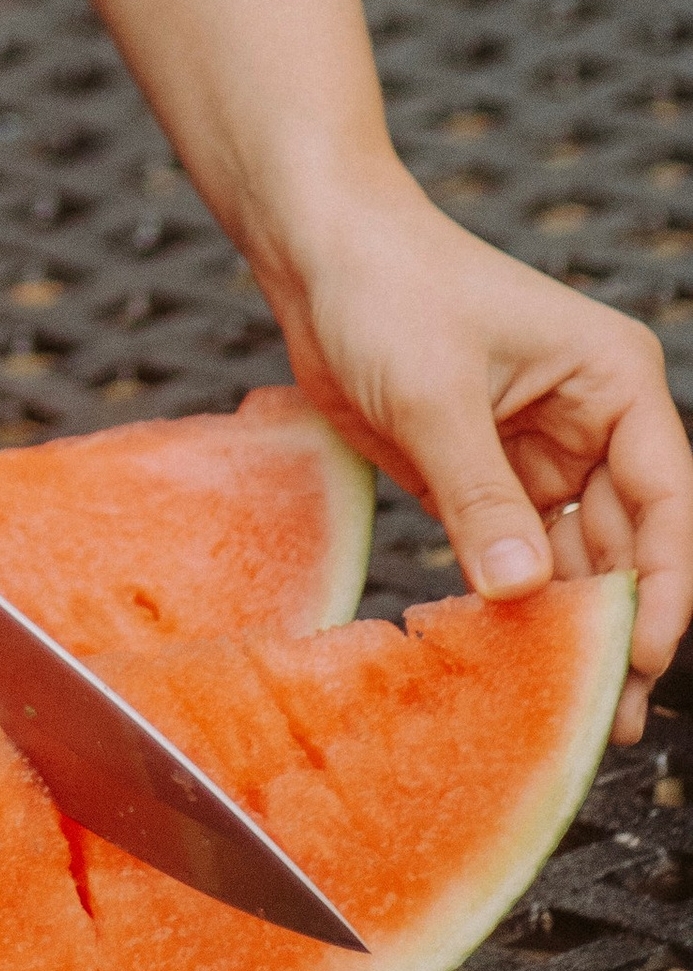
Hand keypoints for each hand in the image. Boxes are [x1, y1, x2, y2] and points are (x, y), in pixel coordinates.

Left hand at [265, 171, 692, 741]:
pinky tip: (509, 661)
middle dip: (616, 625)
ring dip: (565, 626)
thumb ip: (480, 494)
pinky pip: (511, 553)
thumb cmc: (385, 285)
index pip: (665, 501)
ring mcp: (537, 452)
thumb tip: (523, 588)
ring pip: (571, 559)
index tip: (640, 656)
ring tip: (561, 711)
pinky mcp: (481, 476)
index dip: (663, 586)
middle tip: (606, 717)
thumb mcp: (434, 393)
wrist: (312, 252)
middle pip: (626, 544)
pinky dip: (511, 602)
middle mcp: (591, 422)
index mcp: (613, 383)